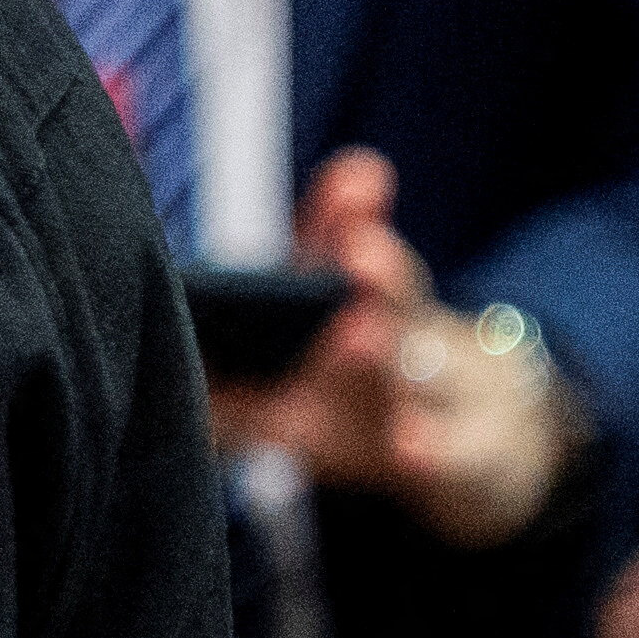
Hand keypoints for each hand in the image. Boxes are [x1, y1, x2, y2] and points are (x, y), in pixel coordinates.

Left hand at [217, 150, 574, 549]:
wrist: (465, 456)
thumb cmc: (352, 396)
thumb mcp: (294, 366)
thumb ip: (226, 354)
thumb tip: (170, 329)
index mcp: (365, 302)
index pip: (357, 245)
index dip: (350, 213)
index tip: (356, 181)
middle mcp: (410, 336)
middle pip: (397, 295)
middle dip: (377, 271)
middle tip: (353, 253)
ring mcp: (443, 396)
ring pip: (427, 368)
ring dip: (390, 352)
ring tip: (356, 337)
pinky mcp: (467, 455)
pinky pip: (452, 453)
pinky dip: (433, 450)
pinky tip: (408, 448)